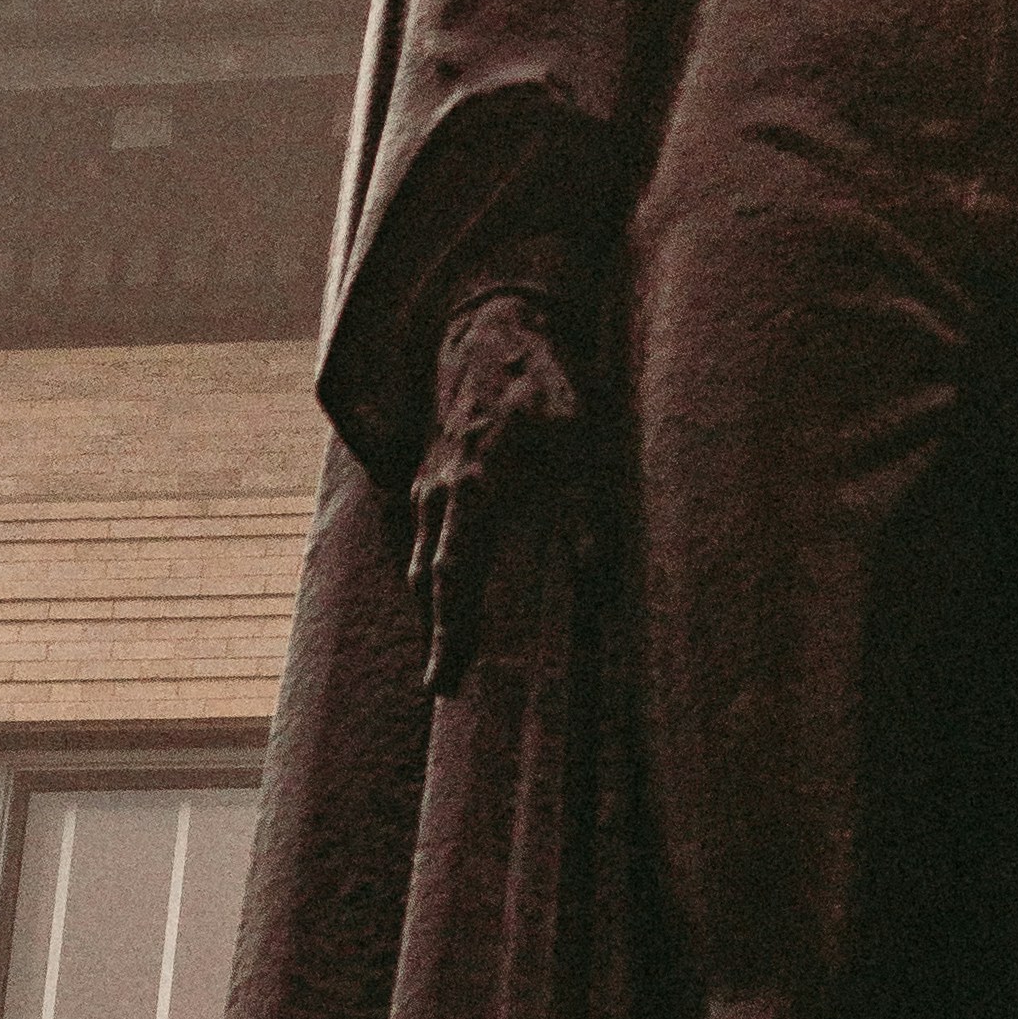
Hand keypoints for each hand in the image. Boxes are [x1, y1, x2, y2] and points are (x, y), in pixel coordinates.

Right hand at [409, 290, 582, 694]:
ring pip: (420, 560)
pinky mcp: (429, 475)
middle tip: (442, 687)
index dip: (452, 632)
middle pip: (429, 580)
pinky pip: (420, 537)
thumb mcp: (578, 440)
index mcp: (472, 490)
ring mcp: (426, 484)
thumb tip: (597, 577)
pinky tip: (440, 595)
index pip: (455, 578)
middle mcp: (437, 493)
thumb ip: (585, 508)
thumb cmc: (541, 383)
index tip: (446, 679)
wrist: (491, 331)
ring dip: (431, 607)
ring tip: (445, 654)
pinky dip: (428, 573)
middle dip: (437, 633)